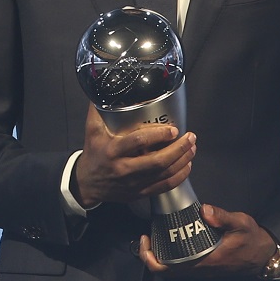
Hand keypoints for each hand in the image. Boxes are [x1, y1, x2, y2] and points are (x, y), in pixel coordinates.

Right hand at [73, 105, 195, 207]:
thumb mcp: (92, 131)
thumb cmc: (93, 154)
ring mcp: (133, 184)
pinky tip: (186, 166)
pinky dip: (179, 176)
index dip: (158, 135)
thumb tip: (104, 87)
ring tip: (192, 148)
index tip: (172, 129)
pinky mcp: (140, 193)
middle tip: (190, 137)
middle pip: (157, 161)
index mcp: (113, 151)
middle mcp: (124, 169)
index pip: (138, 142)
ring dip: (182, 161)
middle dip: (178, 149)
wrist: (87, 184)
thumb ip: (99, 109)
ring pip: (164, 174)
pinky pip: (164, 187)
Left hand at [138, 204, 276, 277]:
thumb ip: (222, 217)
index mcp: (203, 261)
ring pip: (171, 269)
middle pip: (164, 270)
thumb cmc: (251, 239)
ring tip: (155, 234)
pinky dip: (170, 254)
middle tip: (146, 234)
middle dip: (150, 254)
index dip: (149, 257)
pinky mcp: (203, 265)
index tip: (145, 238)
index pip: (167, 268)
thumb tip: (203, 210)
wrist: (263, 255)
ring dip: (160, 254)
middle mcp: (198, 269)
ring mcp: (200, 269)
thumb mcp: (240, 223)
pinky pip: (180, 265)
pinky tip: (171, 237)